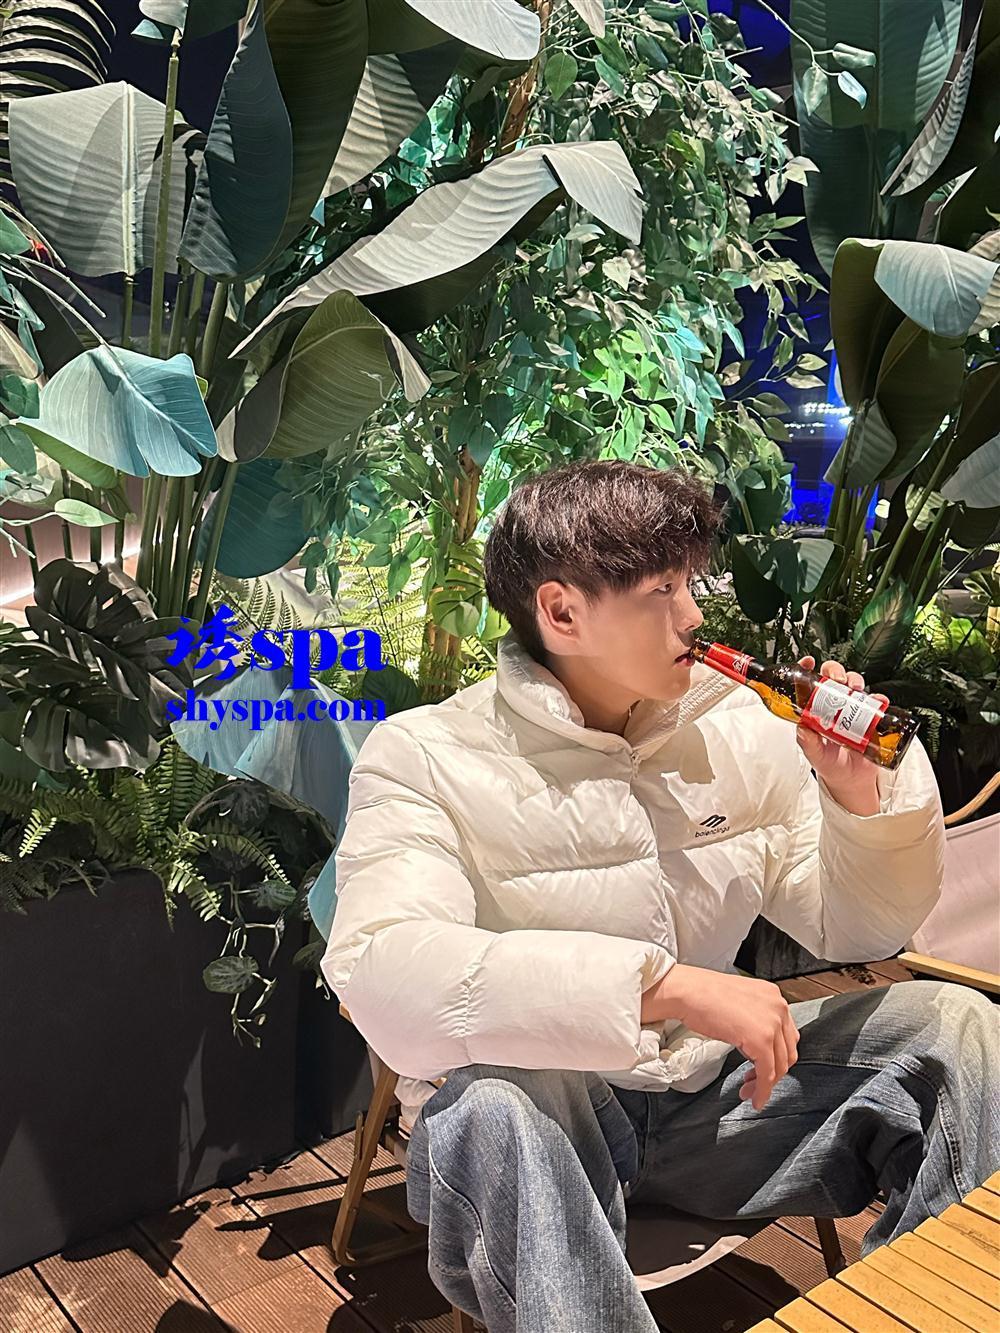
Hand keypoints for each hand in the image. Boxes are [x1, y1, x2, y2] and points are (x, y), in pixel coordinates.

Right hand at [649, 964, 798, 1109]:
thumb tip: (756, 1045)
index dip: (777, 1057)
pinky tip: (754, 1097)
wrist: (688, 991)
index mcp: (773, 996)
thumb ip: (755, 1019)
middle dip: (773, 1073)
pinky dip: (762, 1090)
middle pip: (787, 1052)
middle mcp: (778, 1007)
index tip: (764, 1068)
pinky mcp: (761, 1039)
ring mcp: (772, 1023)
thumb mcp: (740, 1003)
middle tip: (755, 1083)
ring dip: (766, 1085)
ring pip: (779, 1066)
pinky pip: (768, 1074)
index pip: (787, 1036)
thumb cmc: (703, 995)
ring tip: (750, 1091)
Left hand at [797, 657, 883, 816]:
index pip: (809, 683)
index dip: (807, 669)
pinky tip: (879, 700)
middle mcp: (833, 705)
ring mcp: (852, 709)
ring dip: (855, 679)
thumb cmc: (830, 764)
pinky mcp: (870, 716)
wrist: (851, 780)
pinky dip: (879, 697)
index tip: (808, 662)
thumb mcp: (816, 755)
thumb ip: (808, 743)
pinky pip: (876, 701)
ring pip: (853, 683)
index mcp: (814, 710)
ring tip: (856, 689)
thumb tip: (801, 730)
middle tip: (837, 679)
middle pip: (833, 677)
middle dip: (835, 671)